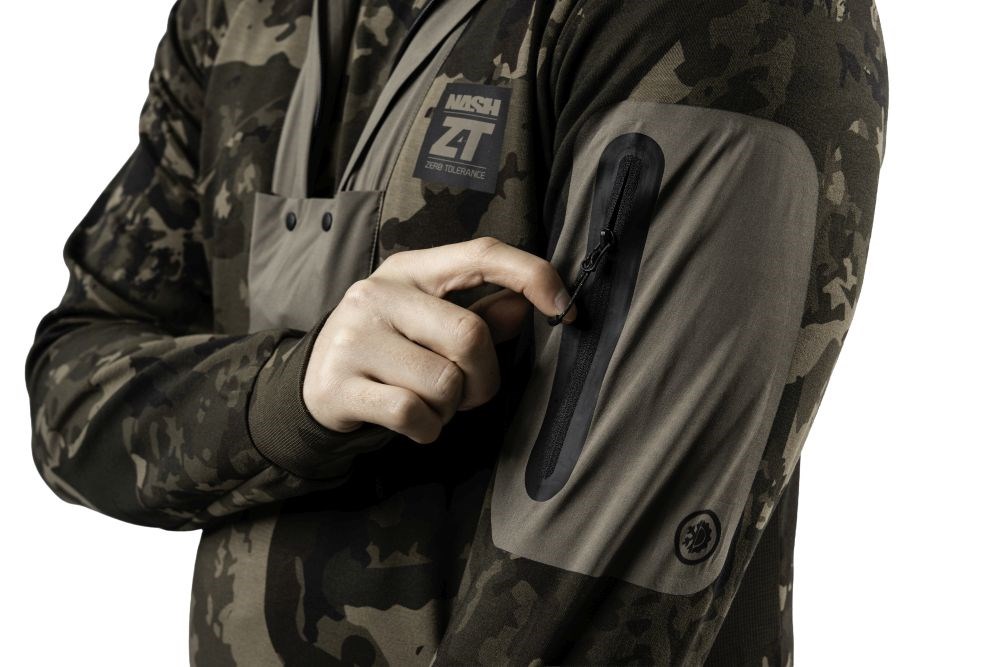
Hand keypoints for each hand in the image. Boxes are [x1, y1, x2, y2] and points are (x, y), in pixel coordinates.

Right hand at [303, 236, 576, 443]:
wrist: (311, 385)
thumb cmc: (389, 349)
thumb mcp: (429, 320)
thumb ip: (480, 312)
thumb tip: (522, 306)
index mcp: (410, 269)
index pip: (482, 254)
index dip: (533, 275)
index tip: (566, 309)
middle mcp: (379, 294)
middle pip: (470, 335)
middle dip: (484, 378)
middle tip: (468, 391)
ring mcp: (355, 338)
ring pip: (444, 382)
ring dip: (452, 407)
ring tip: (430, 401)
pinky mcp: (339, 384)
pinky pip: (414, 415)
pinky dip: (428, 430)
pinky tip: (414, 423)